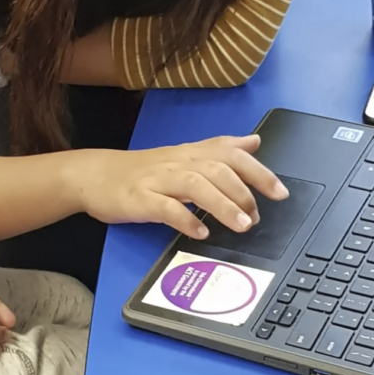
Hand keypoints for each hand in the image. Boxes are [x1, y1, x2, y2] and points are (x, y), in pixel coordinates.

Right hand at [70, 135, 287, 239]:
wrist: (93, 175)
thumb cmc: (141, 170)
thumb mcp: (182, 155)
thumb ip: (218, 149)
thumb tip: (253, 142)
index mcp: (189, 153)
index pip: (229, 154)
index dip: (258, 171)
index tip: (280, 192)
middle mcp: (176, 163)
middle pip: (216, 168)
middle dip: (243, 191)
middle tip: (258, 216)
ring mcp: (157, 180)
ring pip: (195, 186)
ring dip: (223, 205)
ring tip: (242, 225)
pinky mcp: (139, 199)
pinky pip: (165, 208)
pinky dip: (185, 219)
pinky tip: (200, 232)